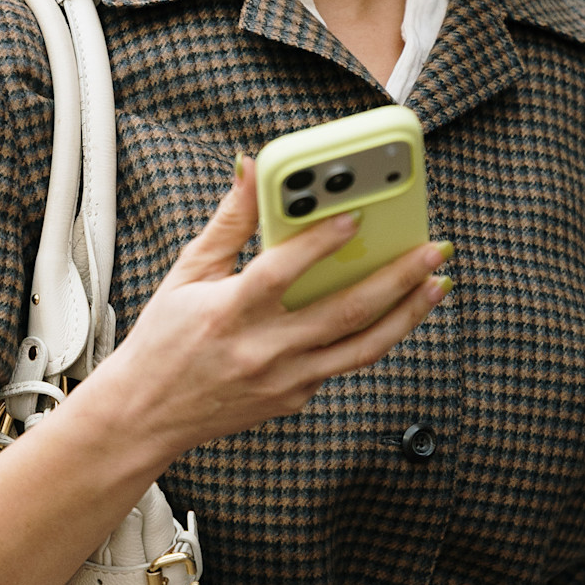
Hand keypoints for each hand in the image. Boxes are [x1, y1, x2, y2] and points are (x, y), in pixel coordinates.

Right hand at [91, 156, 452, 460]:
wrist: (149, 415)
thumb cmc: (164, 341)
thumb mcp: (187, 273)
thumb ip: (230, 222)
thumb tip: (252, 168)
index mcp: (228, 314)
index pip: (281, 274)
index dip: (319, 243)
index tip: (355, 215)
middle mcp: (263, 351)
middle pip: (344, 312)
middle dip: (398, 277)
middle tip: (433, 249)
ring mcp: (285, 380)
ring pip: (363, 348)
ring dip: (407, 313)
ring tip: (436, 283)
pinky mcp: (296, 398)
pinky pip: (343, 363)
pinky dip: (374, 334)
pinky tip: (396, 309)